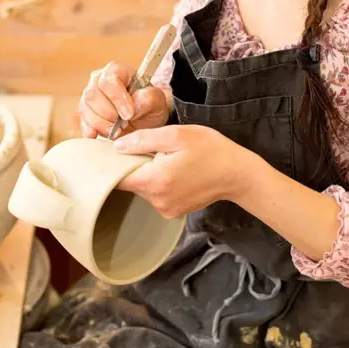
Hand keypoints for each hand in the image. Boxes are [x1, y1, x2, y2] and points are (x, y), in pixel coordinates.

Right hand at [79, 62, 169, 138]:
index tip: (129, 114)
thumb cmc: (149, 104)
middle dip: (108, 113)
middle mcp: (99, 80)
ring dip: (101, 124)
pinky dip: (90, 130)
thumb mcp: (156, 100)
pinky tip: (96, 135)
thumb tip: (134, 105)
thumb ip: (148, 98)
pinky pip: (82, 121)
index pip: (109, 81)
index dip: (117, 98)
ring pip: (85, 108)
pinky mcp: (86, 113)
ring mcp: (90, 96)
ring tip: (118, 131)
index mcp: (117, 71)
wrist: (145, 118)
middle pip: (92, 95)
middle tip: (124, 124)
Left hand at [115, 125, 256, 217]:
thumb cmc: (211, 150)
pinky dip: (158, 182)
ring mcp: (165, 209)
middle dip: (133, 165)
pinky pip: (154, 194)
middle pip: (129, 182)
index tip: (112, 151)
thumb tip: (117, 146)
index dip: (110, 163)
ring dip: (147, 173)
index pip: (116, 178)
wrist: (237, 174)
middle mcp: (157, 200)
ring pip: (142, 188)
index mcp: (155, 181)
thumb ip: (144, 140)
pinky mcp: (172, 211)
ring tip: (166, 158)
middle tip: (147, 147)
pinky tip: (174, 170)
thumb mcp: (177, 135)